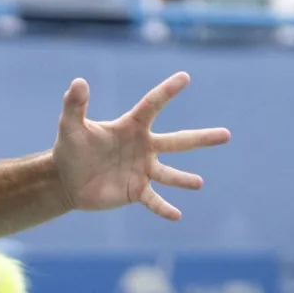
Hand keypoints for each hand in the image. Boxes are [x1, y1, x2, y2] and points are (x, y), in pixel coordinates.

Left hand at [52, 73, 230, 220]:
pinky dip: (164, 208)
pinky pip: (154, 201)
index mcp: (131, 127)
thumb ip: (74, 105)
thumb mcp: (69, 126)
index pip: (152, 105)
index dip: (167, 91)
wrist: (67, 179)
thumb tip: (78, 81)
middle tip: (227, 135)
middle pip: (176, 141)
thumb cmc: (70, 148)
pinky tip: (177, 215)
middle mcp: (143, 147)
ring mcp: (142, 170)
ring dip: (184, 179)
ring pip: (170, 174)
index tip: (185, 77)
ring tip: (199, 183)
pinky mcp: (136, 191)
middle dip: (201, 138)